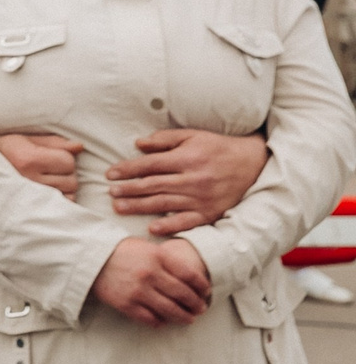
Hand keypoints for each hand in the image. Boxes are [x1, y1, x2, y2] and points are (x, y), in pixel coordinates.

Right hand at [0, 132, 82, 200]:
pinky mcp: (33, 210)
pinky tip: (47, 193)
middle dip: (64, 173)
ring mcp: (31, 198)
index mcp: (28, 159)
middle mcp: (30, 180)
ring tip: (46, 181)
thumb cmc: (3, 151)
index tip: (49, 157)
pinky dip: (60, 200)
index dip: (63, 157)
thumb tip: (79, 147)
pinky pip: (61, 208)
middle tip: (47, 170)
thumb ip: (54, 142)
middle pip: (71, 180)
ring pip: (69, 195)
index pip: (68, 161)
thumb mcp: (24, 139)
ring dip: (63, 187)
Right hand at [90, 236, 212, 327]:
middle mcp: (150, 274)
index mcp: (157, 257)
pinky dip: (160, 322)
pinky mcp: (126, 304)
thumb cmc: (119, 251)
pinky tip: (164, 321)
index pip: (190, 275)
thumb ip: (166, 259)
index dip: (202, 286)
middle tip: (200, 309)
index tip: (206, 292)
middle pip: (183, 294)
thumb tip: (188, 276)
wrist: (89, 258)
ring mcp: (138, 290)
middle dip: (196, 304)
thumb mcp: (146, 247)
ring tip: (188, 319)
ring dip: (183, 317)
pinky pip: (150, 318)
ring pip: (170, 310)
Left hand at [106, 129, 267, 234]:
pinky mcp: (210, 212)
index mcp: (187, 158)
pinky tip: (152, 227)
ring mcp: (202, 197)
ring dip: (139, 206)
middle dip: (129, 189)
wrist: (254, 164)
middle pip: (153, 185)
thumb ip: (165, 139)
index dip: (128, 169)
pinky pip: (187, 222)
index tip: (110, 174)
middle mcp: (193, 179)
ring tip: (118, 207)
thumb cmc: (218, 148)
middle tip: (110, 192)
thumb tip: (138, 144)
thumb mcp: (193, 136)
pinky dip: (170, 226)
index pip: (150, 165)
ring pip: (164, 203)